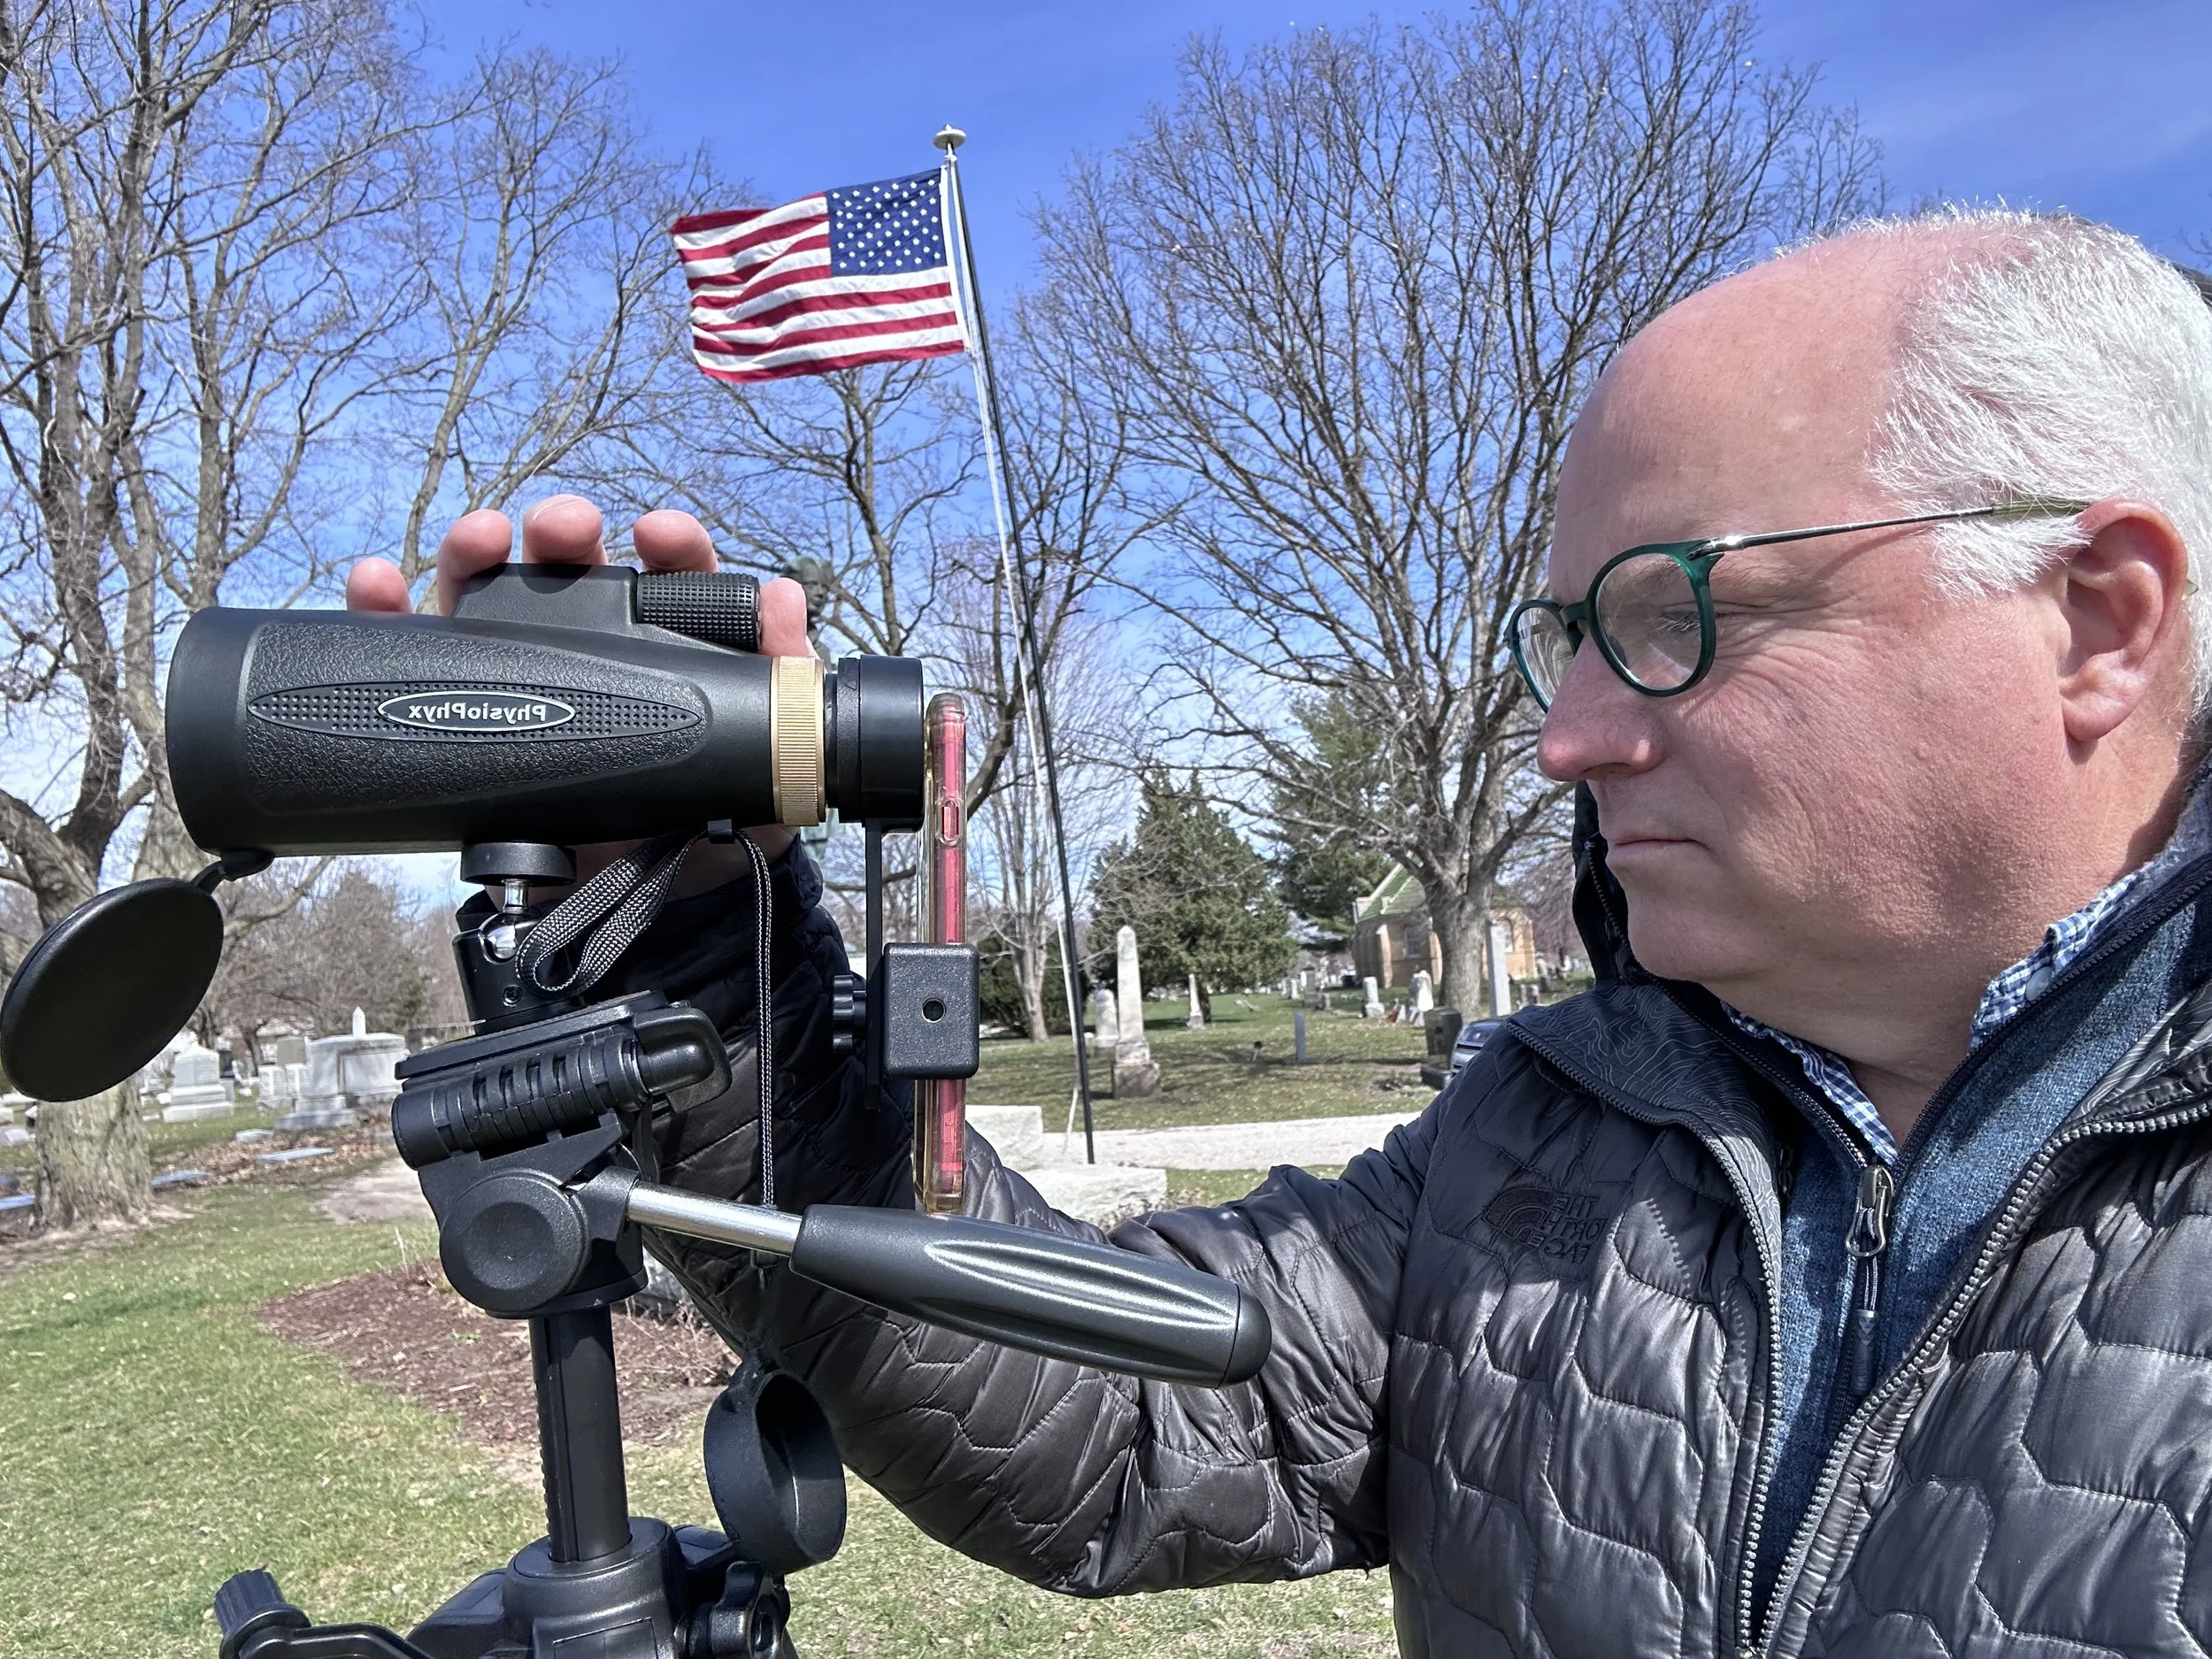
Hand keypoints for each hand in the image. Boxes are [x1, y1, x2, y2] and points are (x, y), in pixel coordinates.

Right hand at [345, 494, 814, 884]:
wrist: (664, 897)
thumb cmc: (720, 808)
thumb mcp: (766, 748)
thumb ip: (781, 674)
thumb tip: (787, 598)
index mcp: (670, 636)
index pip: (667, 570)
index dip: (665, 542)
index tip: (658, 534)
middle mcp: (592, 639)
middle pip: (567, 566)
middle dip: (559, 532)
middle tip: (560, 531)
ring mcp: (526, 671)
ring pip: (488, 593)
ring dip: (475, 553)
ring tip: (478, 542)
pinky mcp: (472, 710)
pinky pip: (417, 657)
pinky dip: (387, 614)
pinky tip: (377, 587)